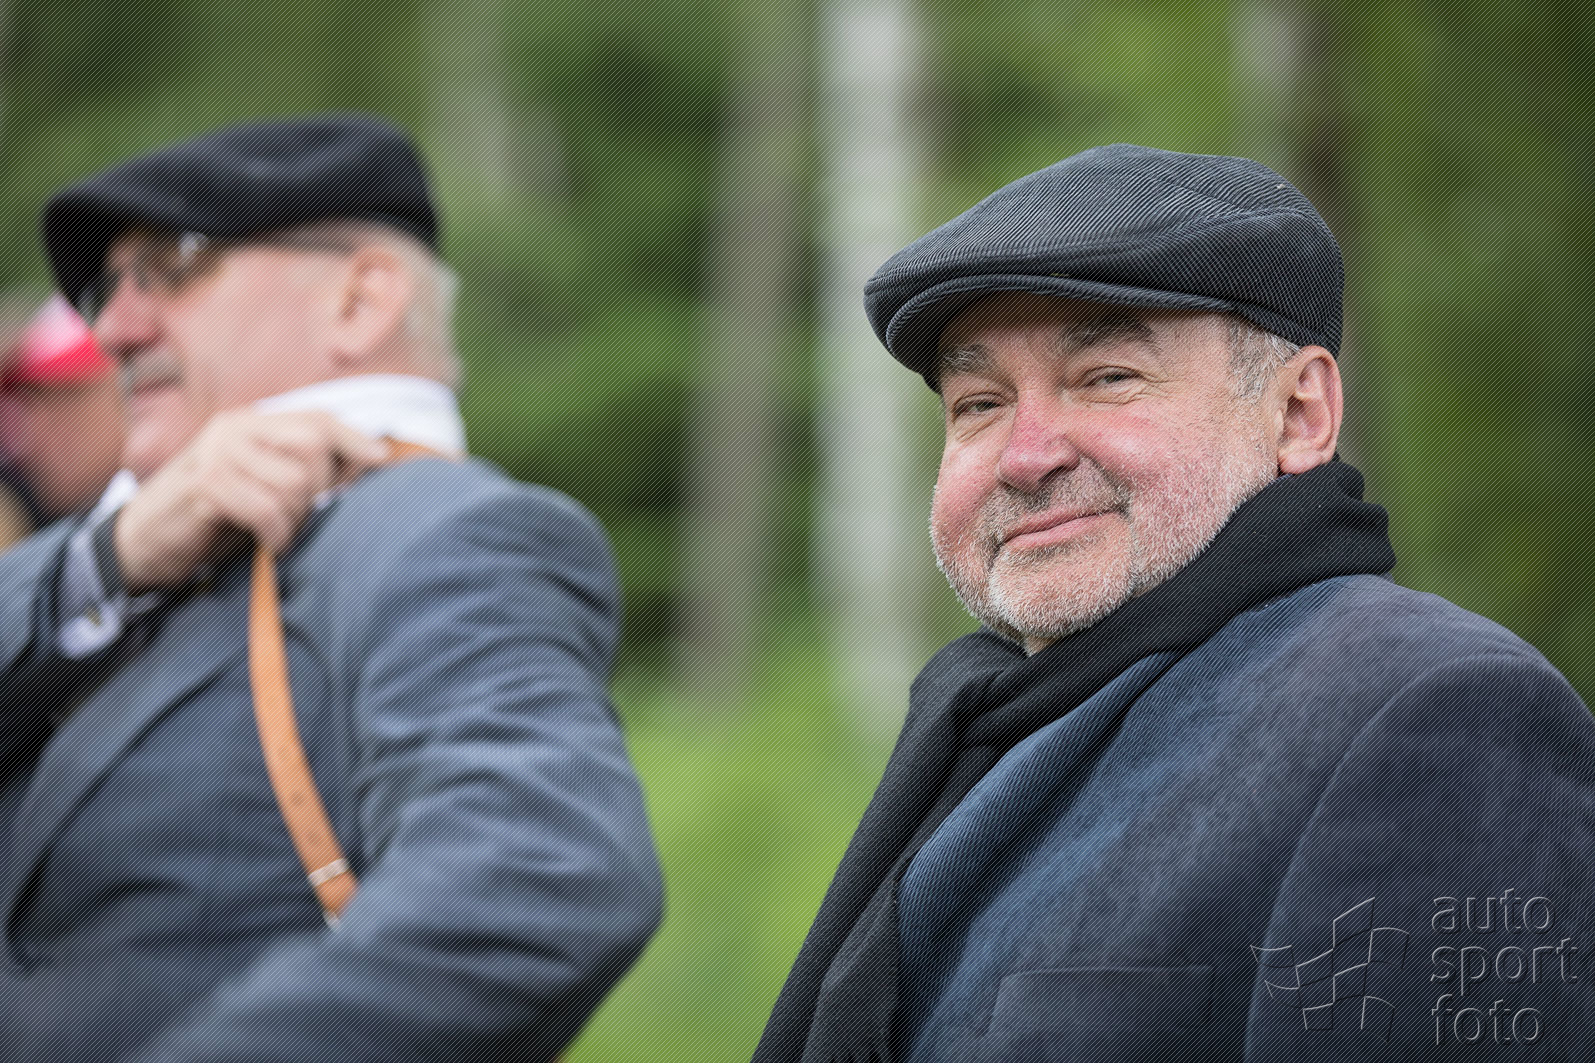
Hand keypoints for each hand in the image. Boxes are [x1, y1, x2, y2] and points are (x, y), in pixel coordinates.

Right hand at [113, 410, 390, 591]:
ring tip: (279, 532)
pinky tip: (269, 545)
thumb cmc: (210, 517)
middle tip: (302, 517)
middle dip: (321, 489)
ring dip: (297, 519)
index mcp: (249, 423)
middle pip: (314, 449)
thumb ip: (297, 468)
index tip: (383, 459)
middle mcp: (234, 430)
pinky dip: (277, 534)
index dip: (354, 439)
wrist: (141, 542)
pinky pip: (268, 509)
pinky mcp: (205, 487)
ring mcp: (217, 455)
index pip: (317, 419)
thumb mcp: (257, 484)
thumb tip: (367, 463)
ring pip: (295, 483)